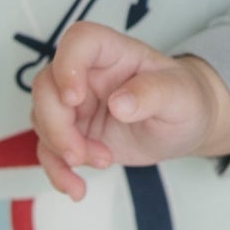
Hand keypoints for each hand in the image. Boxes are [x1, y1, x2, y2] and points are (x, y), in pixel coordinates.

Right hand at [31, 22, 229, 199]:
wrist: (186, 127)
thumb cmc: (185, 100)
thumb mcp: (180, 96)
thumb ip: (153, 94)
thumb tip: (120, 103)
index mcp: (115, 53)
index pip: (80, 40)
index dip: (67, 65)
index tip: (74, 98)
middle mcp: (89, 74)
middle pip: (47, 85)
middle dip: (56, 124)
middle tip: (79, 154)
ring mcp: (78, 104)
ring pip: (42, 119)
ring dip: (61, 149)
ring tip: (104, 162)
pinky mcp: (74, 132)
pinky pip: (50, 150)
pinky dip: (58, 172)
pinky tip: (77, 188)